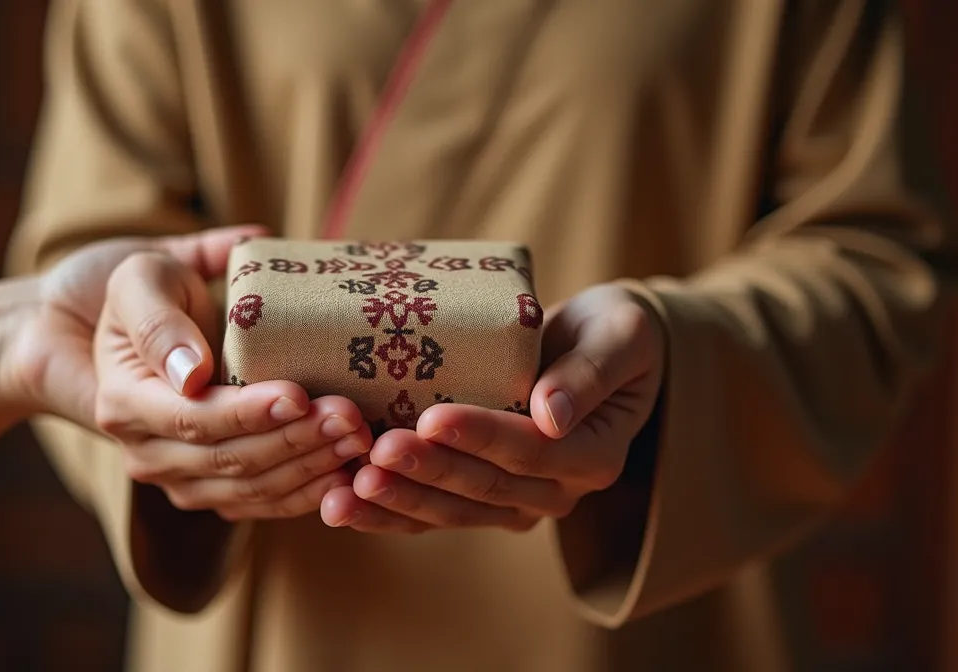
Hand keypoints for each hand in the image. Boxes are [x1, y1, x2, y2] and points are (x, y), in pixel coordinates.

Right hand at [2, 226, 370, 520]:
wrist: (136, 326)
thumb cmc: (143, 291)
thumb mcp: (138, 280)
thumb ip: (159, 322)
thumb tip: (191, 374)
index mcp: (124, 403)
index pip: (194, 420)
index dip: (249, 414)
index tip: (300, 394)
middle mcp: (147, 454)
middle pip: (229, 460)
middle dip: (296, 441)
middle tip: (350, 417)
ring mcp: (179, 479)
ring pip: (249, 490)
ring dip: (309, 470)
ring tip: (358, 439)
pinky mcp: (211, 489)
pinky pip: (260, 504)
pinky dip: (305, 494)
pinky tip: (345, 474)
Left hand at [319, 284, 663, 532]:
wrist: (597, 349)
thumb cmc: (611, 332)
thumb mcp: (619, 336)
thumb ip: (590, 372)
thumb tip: (552, 416)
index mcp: (592, 456)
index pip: (529, 451)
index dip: (479, 437)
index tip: (429, 418)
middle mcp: (555, 491)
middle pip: (481, 488)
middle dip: (424, 473)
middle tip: (372, 453)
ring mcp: (516, 502)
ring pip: (449, 512)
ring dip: (394, 504)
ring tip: (342, 493)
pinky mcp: (480, 499)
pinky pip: (430, 514)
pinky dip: (384, 513)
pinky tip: (337, 503)